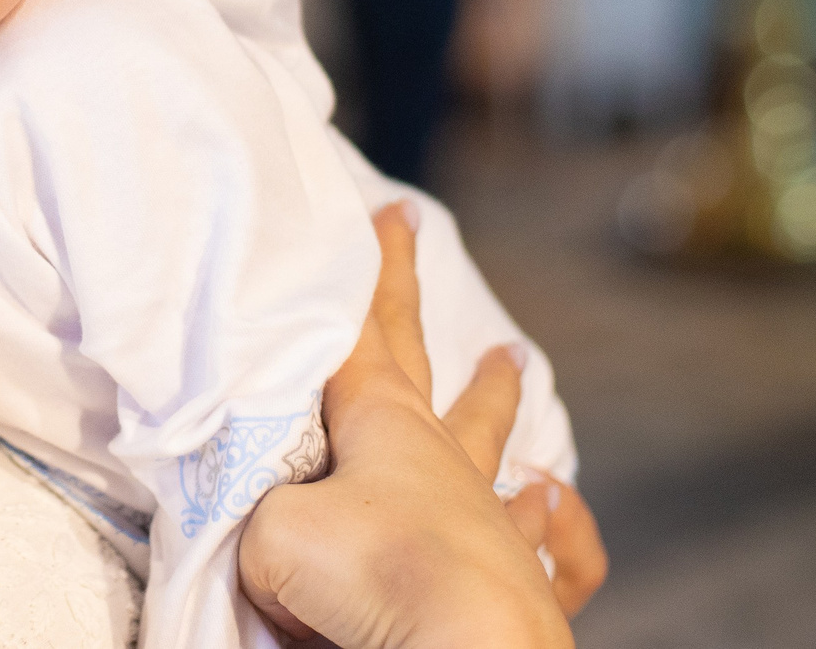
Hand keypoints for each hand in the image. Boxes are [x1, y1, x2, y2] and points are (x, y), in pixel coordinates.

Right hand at [237, 206, 574, 648]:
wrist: (468, 648)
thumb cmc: (372, 575)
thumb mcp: (274, 536)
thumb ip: (264, 521)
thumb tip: (281, 551)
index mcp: (383, 424)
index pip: (364, 331)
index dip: (372, 269)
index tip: (386, 211)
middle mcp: (440, 458)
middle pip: (427, 363)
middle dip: (410, 299)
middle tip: (421, 236)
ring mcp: (487, 517)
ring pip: (491, 441)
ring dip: (494, 400)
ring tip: (512, 362)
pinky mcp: (520, 580)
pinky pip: (546, 542)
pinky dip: (551, 522)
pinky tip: (550, 504)